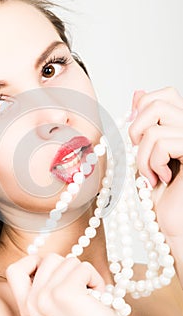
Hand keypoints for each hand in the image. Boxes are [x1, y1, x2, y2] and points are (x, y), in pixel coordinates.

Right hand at [6, 253, 135, 315]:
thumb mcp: (55, 311)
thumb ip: (44, 289)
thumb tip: (49, 260)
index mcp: (26, 310)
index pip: (14, 270)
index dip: (34, 262)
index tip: (54, 272)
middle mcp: (30, 305)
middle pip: (48, 258)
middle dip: (69, 269)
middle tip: (79, 290)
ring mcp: (45, 298)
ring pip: (67, 260)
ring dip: (85, 274)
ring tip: (89, 297)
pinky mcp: (65, 294)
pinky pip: (84, 267)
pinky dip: (96, 279)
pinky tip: (98, 298)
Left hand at [129, 87, 182, 281]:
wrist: (173, 224)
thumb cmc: (160, 192)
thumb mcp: (146, 152)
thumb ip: (145, 124)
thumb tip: (138, 91)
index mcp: (181, 126)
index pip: (163, 93)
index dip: (141, 109)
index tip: (136, 136)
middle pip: (158, 101)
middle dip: (137, 129)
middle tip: (141, 152)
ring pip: (155, 126)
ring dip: (142, 156)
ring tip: (151, 174)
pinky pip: (162, 142)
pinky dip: (151, 163)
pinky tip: (161, 179)